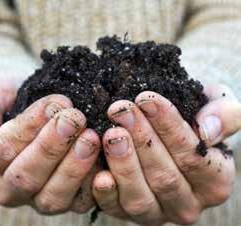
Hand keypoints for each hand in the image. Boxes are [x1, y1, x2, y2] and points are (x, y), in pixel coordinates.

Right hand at [0, 75, 100, 213]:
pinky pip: (80, 201)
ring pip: (53, 196)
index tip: (54, 103)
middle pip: (27, 176)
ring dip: (73, 167)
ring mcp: (40, 198)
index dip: (29, 127)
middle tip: (74, 120)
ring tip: (91, 138)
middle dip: (52, 147)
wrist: (44, 106)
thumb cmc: (18, 97)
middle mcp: (11, 188)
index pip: (3, 149)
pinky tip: (104, 161)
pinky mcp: (69, 201)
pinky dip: (93, 183)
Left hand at [92, 84, 239, 224]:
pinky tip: (99, 172)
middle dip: (141, 140)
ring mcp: (156, 213)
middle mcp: (187, 204)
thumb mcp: (216, 107)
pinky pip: (116, 208)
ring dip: (124, 164)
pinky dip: (106, 193)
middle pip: (164, 176)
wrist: (170, 134)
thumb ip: (224, 115)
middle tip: (121, 111)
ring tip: (111, 133)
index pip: (193, 156)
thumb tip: (208, 131)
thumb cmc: (193, 119)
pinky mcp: (128, 214)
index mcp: (214, 181)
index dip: (169, 127)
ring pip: (140, 196)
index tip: (147, 99)